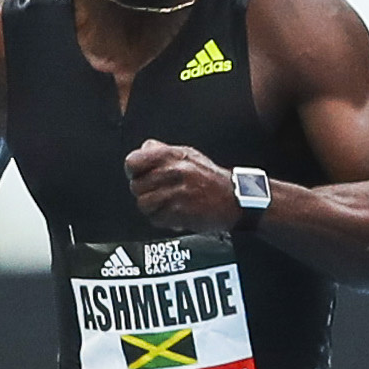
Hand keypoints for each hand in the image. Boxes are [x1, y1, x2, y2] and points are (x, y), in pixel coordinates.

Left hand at [125, 140, 239, 230]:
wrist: (236, 199)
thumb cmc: (211, 179)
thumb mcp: (189, 155)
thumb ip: (163, 151)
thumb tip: (143, 149)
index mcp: (173, 156)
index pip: (133, 162)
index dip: (134, 171)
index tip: (140, 176)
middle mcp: (174, 172)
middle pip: (136, 186)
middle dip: (145, 192)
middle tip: (159, 194)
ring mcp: (177, 192)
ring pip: (144, 204)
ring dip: (153, 208)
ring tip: (166, 205)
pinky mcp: (181, 212)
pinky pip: (156, 218)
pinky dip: (163, 219)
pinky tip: (175, 214)